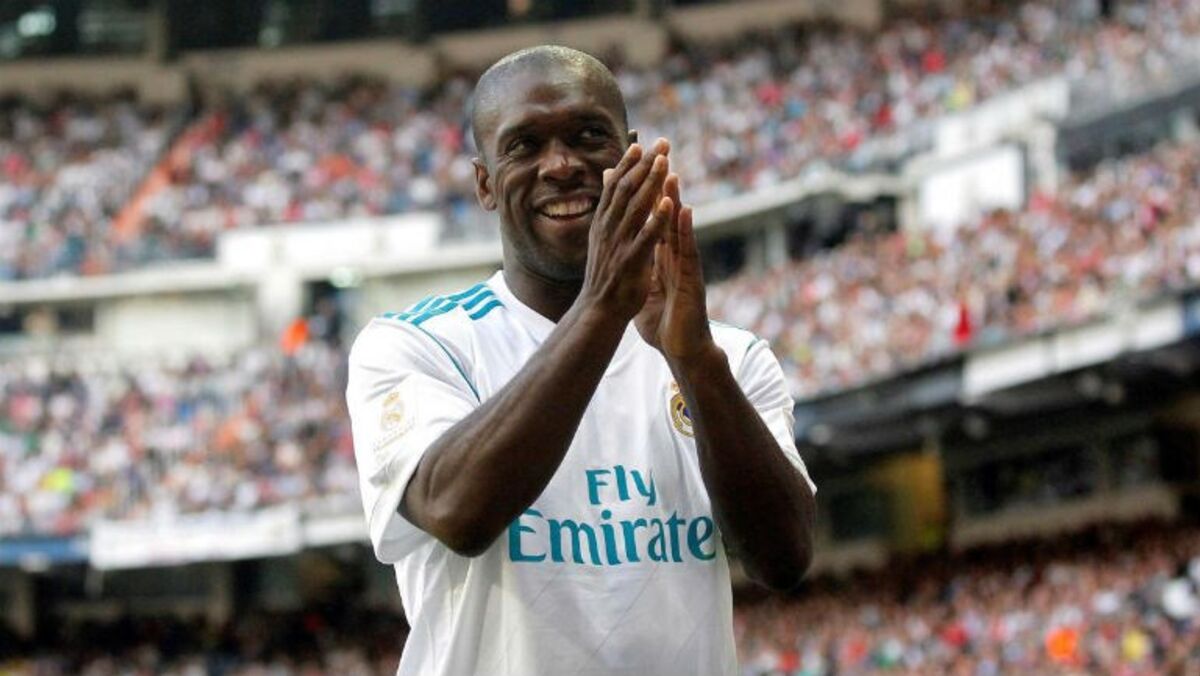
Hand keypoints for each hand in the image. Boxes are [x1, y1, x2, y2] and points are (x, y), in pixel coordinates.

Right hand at [579, 138, 674, 321]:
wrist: (598, 310)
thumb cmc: (604, 275)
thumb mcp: (601, 239)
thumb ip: (609, 212)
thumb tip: (610, 182)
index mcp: (603, 223)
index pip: (615, 186)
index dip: (628, 164)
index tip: (641, 144)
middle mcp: (608, 229)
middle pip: (626, 189)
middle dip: (645, 164)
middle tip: (662, 143)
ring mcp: (619, 244)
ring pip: (635, 206)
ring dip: (650, 182)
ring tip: (665, 162)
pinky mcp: (631, 261)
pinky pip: (645, 236)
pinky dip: (656, 218)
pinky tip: (668, 202)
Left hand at [635, 173, 714, 362]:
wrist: (684, 349)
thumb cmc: (666, 323)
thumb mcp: (646, 291)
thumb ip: (640, 271)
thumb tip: (628, 259)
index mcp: (661, 259)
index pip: (651, 223)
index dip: (643, 199)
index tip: (632, 173)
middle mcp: (674, 258)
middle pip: (666, 218)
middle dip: (660, 189)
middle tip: (656, 158)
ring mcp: (685, 266)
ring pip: (679, 229)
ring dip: (675, 201)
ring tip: (670, 173)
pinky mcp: (692, 279)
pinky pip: (688, 251)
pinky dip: (686, 230)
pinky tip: (684, 210)